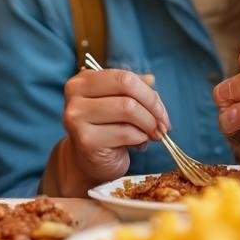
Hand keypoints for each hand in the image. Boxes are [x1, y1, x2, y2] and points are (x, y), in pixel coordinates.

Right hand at [59, 68, 169, 190]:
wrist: (88, 163)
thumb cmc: (107, 129)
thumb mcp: (120, 103)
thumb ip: (134, 89)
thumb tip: (151, 80)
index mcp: (84, 80)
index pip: (124, 77)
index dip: (149, 93)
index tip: (161, 110)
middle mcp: (75, 94)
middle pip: (126, 88)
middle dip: (152, 107)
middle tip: (163, 124)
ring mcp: (77, 116)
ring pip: (128, 108)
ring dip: (148, 124)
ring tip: (152, 135)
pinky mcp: (85, 140)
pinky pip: (125, 133)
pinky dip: (140, 139)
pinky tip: (137, 145)